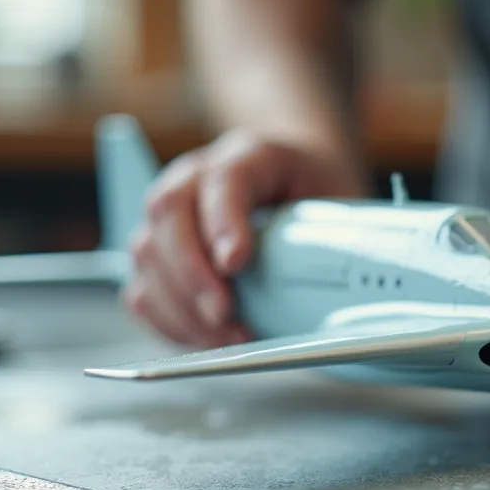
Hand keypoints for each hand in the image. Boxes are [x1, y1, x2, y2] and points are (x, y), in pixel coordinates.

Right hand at [123, 129, 365, 347]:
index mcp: (246, 154)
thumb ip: (335, 231)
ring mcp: (170, 212)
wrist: (291, 177)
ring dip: (181, 303)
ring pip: (147, 252)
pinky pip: (142, 288)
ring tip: (226, 334)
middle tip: (225, 312)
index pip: (226, 178)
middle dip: (194, 272)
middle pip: (170, 214)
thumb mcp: (336, 195)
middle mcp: (195, 176)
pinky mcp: (157, 251)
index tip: (237, 262)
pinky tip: (206, 336)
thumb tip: (347, 285)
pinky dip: (169, 319)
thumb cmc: (310, 188)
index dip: (224, 221)